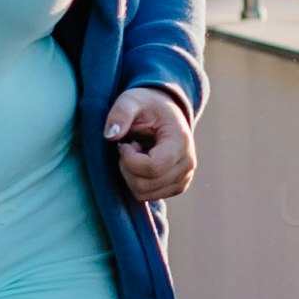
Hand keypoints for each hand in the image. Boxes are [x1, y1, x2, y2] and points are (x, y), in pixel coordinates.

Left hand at [105, 83, 196, 203]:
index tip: (125, 144)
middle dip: (128, 167)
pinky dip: (138, 182)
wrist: (165, 113)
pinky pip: (148, 197)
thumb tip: (111, 135)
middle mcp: (188, 164)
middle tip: (130, 147)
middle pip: (145, 185)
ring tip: (137, 154)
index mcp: (181, 142)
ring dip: (131, 175)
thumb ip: (120, 113)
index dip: (130, 160)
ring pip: (144, 194)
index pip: (153, 168)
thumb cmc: (147, 106)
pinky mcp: (178, 187)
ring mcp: (184, 178)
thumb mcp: (131, 101)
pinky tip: (143, 163)